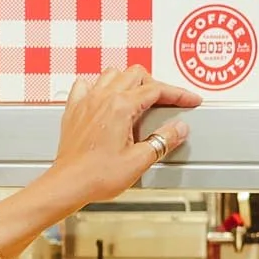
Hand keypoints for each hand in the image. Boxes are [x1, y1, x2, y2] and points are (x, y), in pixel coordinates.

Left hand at [47, 67, 200, 207]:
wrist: (68, 184)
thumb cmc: (97, 175)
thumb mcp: (140, 160)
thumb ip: (163, 140)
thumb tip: (178, 128)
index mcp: (120, 107)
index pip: (156, 90)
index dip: (178, 93)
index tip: (189, 100)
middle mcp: (101, 98)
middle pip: (135, 75)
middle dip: (156, 85)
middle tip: (167, 102)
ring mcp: (86, 102)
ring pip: (111, 75)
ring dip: (129, 82)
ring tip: (140, 98)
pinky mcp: (74, 110)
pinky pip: (85, 85)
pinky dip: (98, 87)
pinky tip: (104, 97)